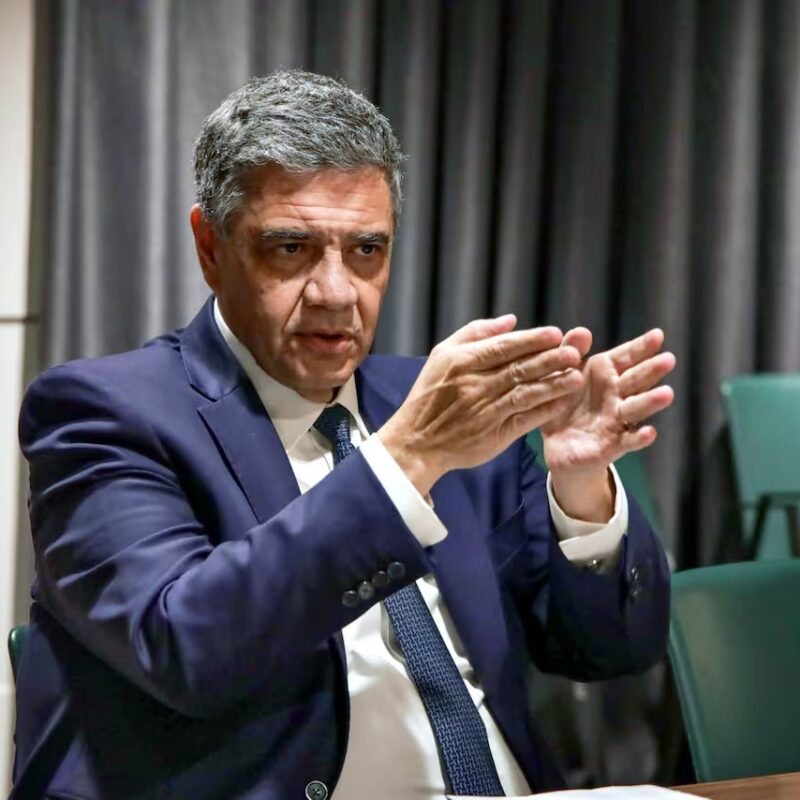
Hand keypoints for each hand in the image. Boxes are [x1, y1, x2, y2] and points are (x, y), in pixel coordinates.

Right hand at [378, 315, 584, 494]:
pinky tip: (561, 402)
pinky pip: (524, 420)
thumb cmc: (430, 395)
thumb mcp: (442, 355)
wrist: (416, 441)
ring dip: (553, 385)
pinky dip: (544, 410)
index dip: (531, 340)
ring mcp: (485, 412)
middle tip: (574, 352)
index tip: (555, 333)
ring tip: (576, 376)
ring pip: (526, 394)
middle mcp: (474, 386)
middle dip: (549, 359)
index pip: (503, 347)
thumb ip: (475, 333)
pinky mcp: (494, 435)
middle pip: (519, 369)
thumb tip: (511, 320)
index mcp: (461, 363)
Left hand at [542, 328, 674, 520]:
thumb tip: (582, 331)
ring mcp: (616, 420)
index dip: (641, 347)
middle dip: (651, 370)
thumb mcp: (558, 376)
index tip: (658, 335)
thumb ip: (568, 352)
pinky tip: (649, 433)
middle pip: (636, 380)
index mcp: (603, 374)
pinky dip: (639, 438)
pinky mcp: (612, 445)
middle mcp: (616, 395)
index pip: (626, 357)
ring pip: (636, 409)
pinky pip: (628, 441)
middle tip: (668, 360)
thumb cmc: (562, 404)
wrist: (557, 447)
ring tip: (667, 394)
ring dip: (651, 402)